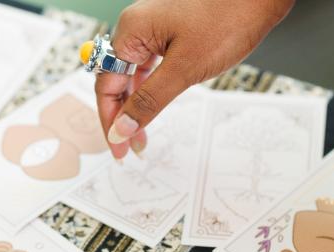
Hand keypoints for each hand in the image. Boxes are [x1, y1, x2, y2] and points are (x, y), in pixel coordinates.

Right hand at [96, 0, 294, 158]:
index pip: (107, 84)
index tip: (120, 148)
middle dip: (122, 116)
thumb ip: (149, 101)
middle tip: (133, 146)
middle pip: (116, 79)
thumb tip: (123, 128)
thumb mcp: (184, 70)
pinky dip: (148, 88)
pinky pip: (148, 64)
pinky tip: (153, 105)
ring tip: (142, 132)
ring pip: (131, 74)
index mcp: (132, 31)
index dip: (110, 120)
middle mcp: (136, 26)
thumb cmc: (226, 21)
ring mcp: (151, 27)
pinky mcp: (167, 31)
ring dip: (135, 104)